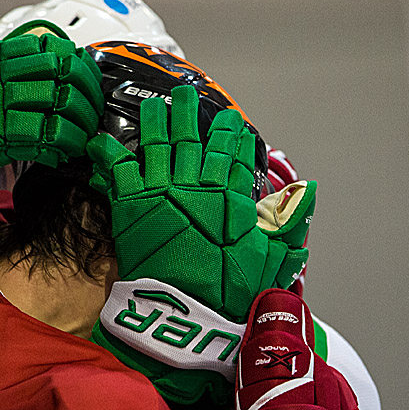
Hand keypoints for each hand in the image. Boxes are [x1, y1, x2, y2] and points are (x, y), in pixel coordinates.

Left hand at [87, 85, 313, 403]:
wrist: (186, 314)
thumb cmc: (230, 292)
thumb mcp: (273, 257)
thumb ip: (289, 221)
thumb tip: (309, 189)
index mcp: (231, 194)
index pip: (232, 152)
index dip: (230, 134)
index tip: (229, 121)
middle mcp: (197, 183)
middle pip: (192, 137)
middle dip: (188, 113)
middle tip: (183, 95)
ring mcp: (162, 190)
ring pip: (156, 142)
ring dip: (153, 122)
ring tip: (150, 107)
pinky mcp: (132, 204)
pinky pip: (117, 169)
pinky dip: (106, 153)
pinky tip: (99, 140)